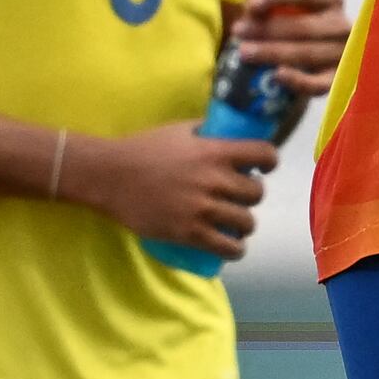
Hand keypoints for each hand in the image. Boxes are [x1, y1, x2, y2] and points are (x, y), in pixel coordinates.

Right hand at [62, 126, 277, 260]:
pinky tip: (232, 245)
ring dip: (244, 223)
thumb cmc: (142, 149)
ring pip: (247, 222)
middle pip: (257, 193)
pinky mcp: (190, 234)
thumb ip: (207, 131)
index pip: (264, 155)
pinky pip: (229, 247)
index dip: (269, 162)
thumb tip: (229, 130)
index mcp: (214, 151)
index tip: (263, 167)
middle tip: (239, 196)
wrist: (109, 176)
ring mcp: (202, 209)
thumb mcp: (179, 130)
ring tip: (234, 221)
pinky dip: (236, 249)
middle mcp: (213, 180)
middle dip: (251, 195)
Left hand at [224, 0, 352, 101]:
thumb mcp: (282, 6)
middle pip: (303, 27)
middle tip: (237, 32)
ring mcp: (343, 54)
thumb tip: (253, 7)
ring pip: (306, 54)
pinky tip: (276, 75)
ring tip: (244, 53)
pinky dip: (298, 80)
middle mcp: (342, 25)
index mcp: (330, 0)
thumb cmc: (292, 26)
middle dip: (267, 29)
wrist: (312, 61)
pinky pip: (319, 84)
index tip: (252, 5)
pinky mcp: (338, 81)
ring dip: (272, 53)